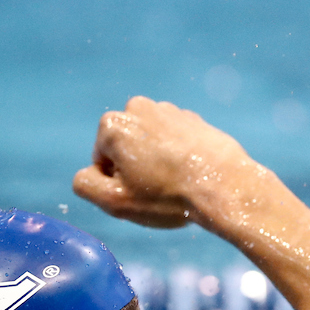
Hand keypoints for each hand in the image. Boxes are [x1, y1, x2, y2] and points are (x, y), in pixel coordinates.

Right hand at [73, 96, 251, 227]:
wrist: (224, 187)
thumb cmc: (168, 196)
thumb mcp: (115, 202)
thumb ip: (85, 185)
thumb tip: (87, 173)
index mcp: (112, 125)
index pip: (101, 162)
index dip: (117, 182)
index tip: (140, 191)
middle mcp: (137, 108)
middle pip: (124, 148)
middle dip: (135, 168)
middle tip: (158, 189)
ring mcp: (168, 110)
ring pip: (149, 144)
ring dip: (157, 161)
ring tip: (177, 182)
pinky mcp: (192, 119)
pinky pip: (174, 141)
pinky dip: (178, 156)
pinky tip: (191, 174)